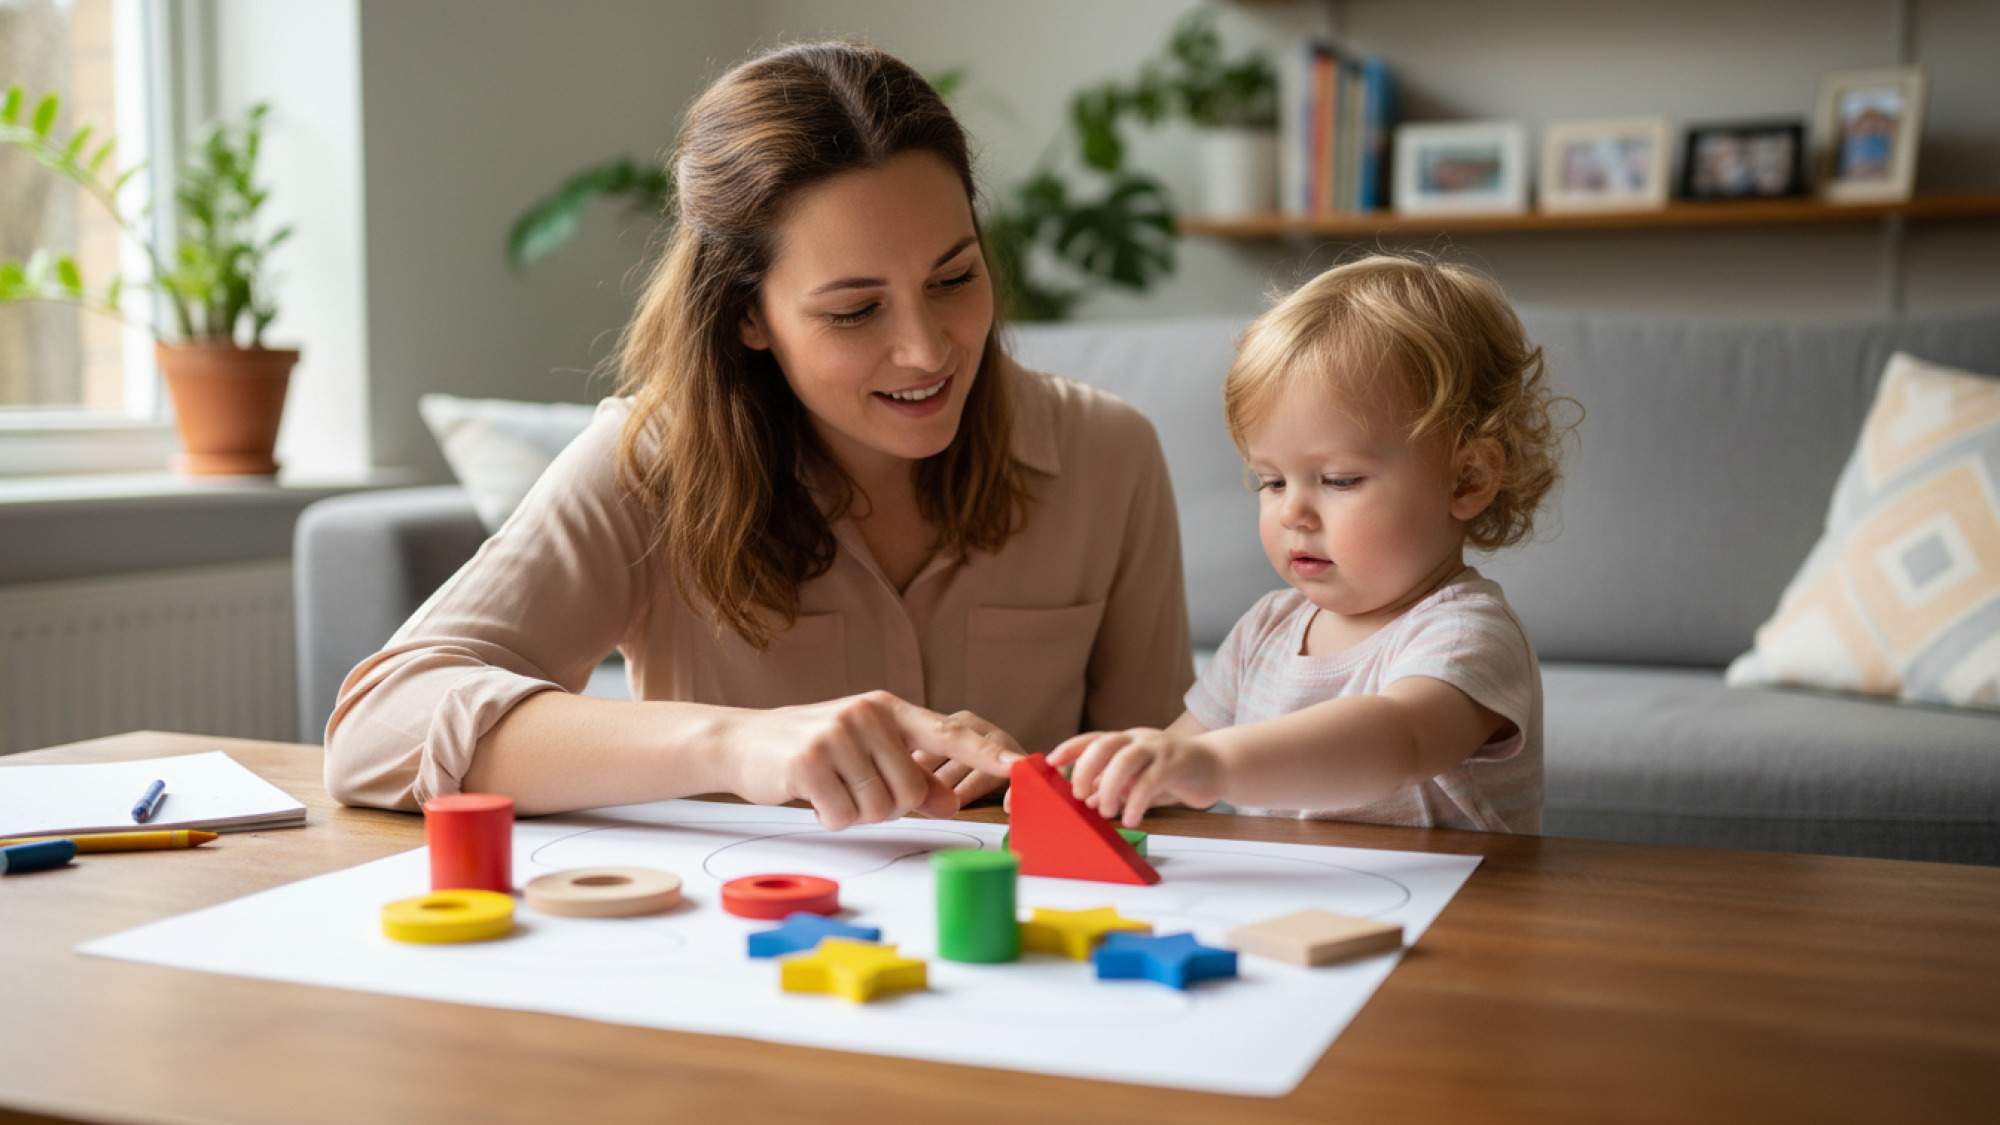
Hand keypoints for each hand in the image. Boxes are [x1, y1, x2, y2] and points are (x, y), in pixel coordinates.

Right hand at [729, 691, 1019, 829]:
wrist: (743, 742)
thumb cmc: (814, 749)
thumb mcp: (867, 753)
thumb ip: (913, 777)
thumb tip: (951, 801)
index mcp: (889, 710)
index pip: (949, 733)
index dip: (987, 755)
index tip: (1023, 767)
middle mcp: (867, 715)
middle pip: (910, 791)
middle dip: (884, 804)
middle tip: (852, 785)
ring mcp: (837, 735)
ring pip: (879, 808)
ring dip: (855, 812)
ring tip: (832, 787)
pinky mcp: (809, 761)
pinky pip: (844, 814)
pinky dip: (830, 816)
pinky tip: (813, 796)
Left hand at [1047, 728, 1223, 827]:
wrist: (1216, 767)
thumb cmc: (1173, 774)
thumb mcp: (1139, 780)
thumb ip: (1115, 787)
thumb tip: (1087, 801)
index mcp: (1127, 741)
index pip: (1093, 739)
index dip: (1070, 748)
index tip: (1050, 762)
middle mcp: (1139, 739)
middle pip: (1105, 744)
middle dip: (1086, 768)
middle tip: (1078, 795)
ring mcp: (1159, 748)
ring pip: (1126, 759)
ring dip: (1109, 786)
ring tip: (1106, 812)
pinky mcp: (1177, 763)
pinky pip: (1151, 780)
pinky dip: (1136, 801)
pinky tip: (1131, 817)